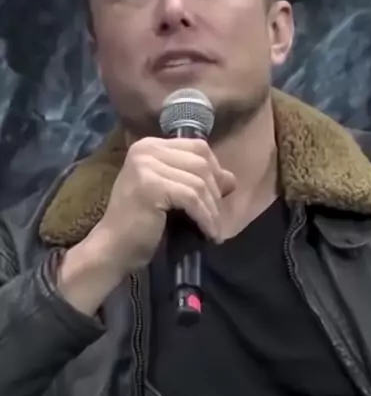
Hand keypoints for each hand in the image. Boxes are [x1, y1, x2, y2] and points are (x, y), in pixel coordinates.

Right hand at [91, 137, 235, 275]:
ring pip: (199, 182)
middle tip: (216, 218)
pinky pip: (192, 198)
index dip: (215, 171)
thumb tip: (231, 179)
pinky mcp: (151, 185)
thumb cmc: (141, 224)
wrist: (113, 249)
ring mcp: (146, 165)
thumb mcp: (172, 195)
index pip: (197, 147)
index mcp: (149, 145)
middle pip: (201, 162)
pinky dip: (205, 218)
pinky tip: (209, 234)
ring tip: (213, 230)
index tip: (219, 197)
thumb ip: (196, 180)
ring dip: (212, 210)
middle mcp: (146, 149)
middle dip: (215, 192)